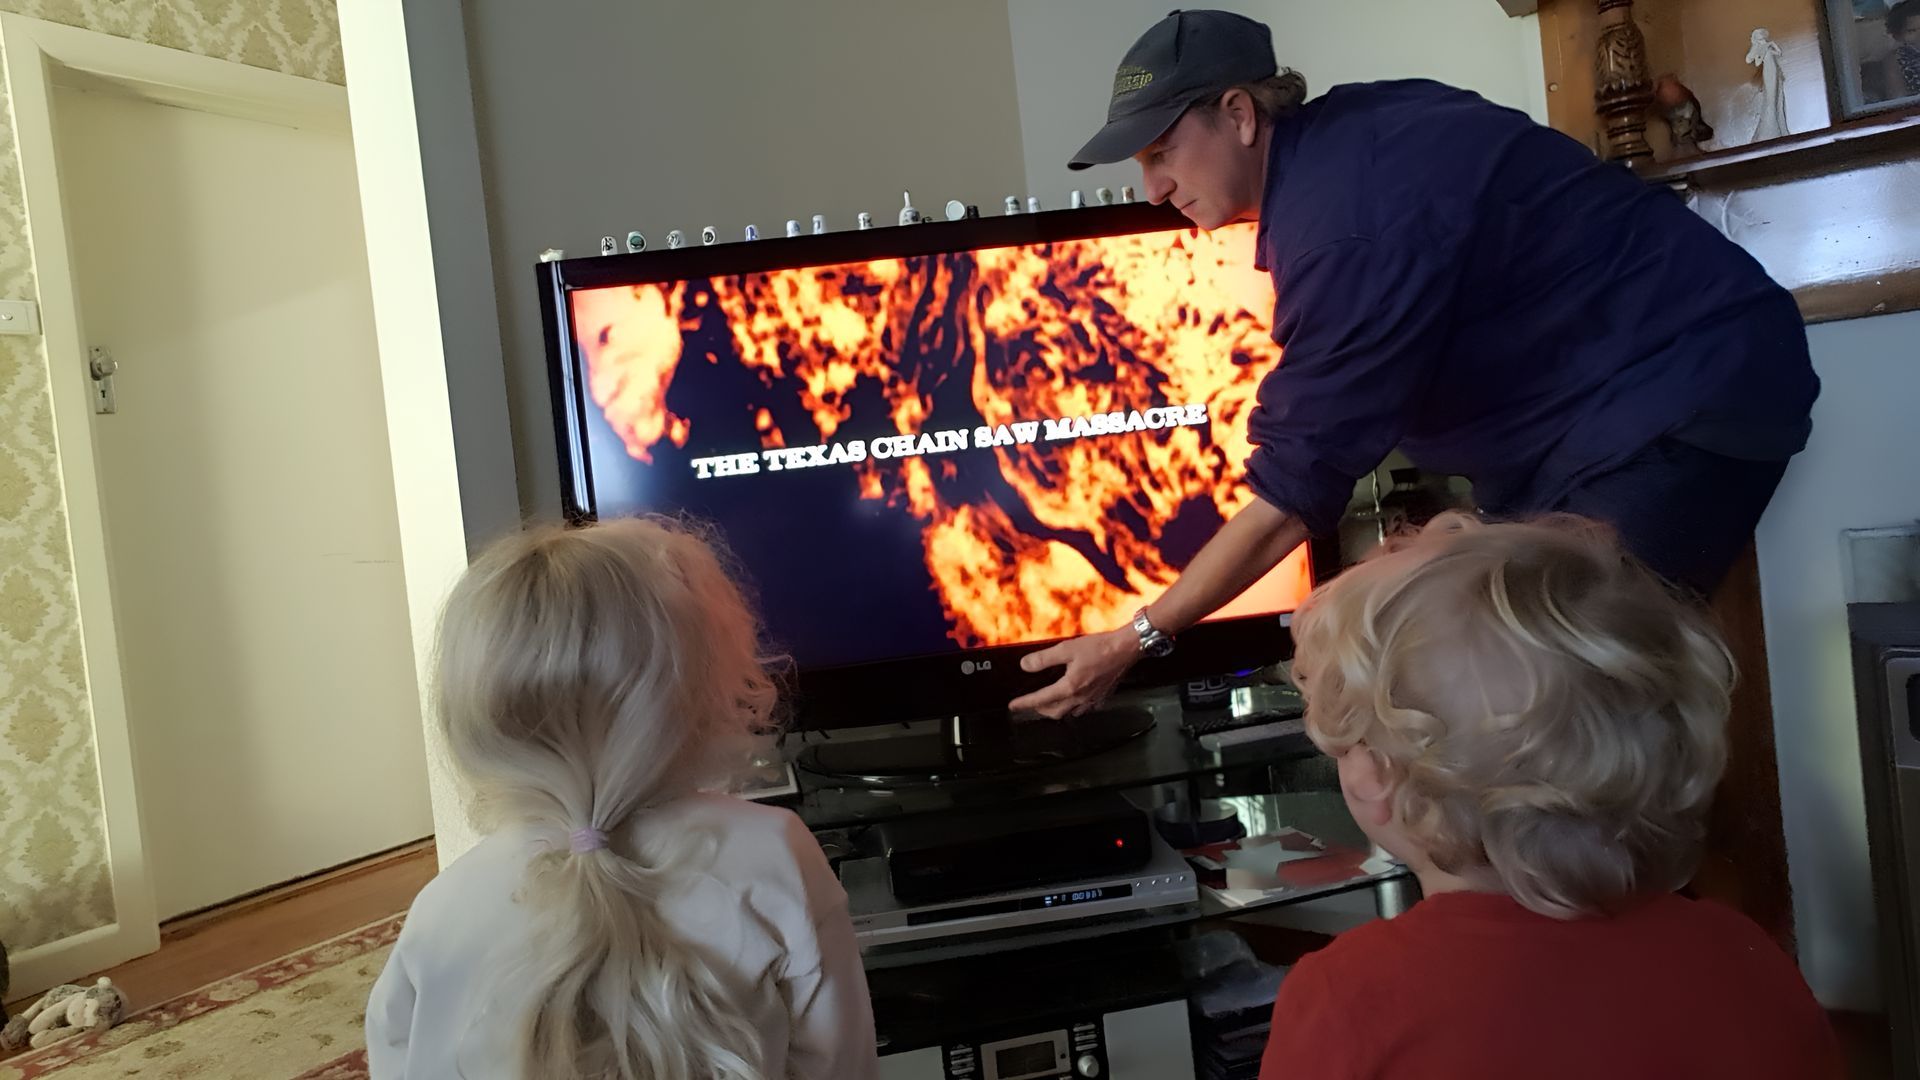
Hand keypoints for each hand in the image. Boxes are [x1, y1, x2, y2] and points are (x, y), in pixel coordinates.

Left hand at [1009, 628, 1139, 719]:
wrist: (1127, 648)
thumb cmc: (1100, 647)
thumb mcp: (1066, 649)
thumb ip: (1043, 659)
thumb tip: (1025, 665)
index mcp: (1070, 687)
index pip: (1041, 699)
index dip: (1025, 703)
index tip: (1013, 706)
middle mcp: (1081, 698)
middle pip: (1055, 712)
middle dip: (1040, 710)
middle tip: (1030, 704)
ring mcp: (1094, 699)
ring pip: (1071, 713)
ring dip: (1058, 710)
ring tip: (1051, 704)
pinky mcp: (1104, 696)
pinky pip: (1087, 709)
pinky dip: (1076, 708)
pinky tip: (1076, 701)